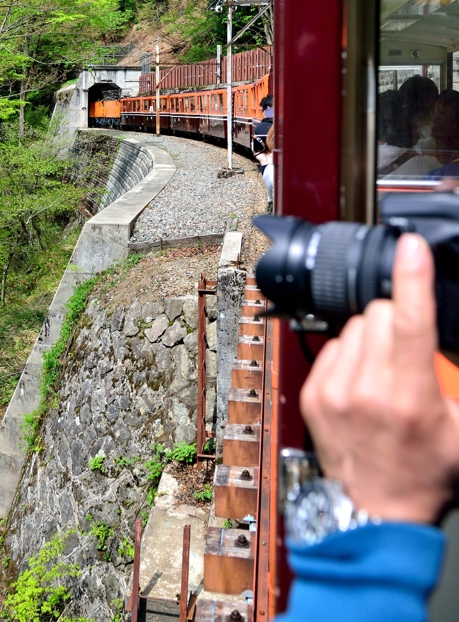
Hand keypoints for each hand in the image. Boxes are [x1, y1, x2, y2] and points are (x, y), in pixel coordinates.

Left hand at [300, 233, 458, 523]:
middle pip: (378, 314)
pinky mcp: (313, 394)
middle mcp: (367, 390)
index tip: (411, 246)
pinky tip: (362, 379)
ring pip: (353, 326)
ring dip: (371, 336)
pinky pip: (332, 345)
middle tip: (407, 353)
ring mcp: (334, 391)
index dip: (411, 276)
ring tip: (385, 370)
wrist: (373, 512)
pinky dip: (349, 353)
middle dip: (396, 319)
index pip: (409, 321)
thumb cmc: (422, 473)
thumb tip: (453, 341)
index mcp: (408, 397)